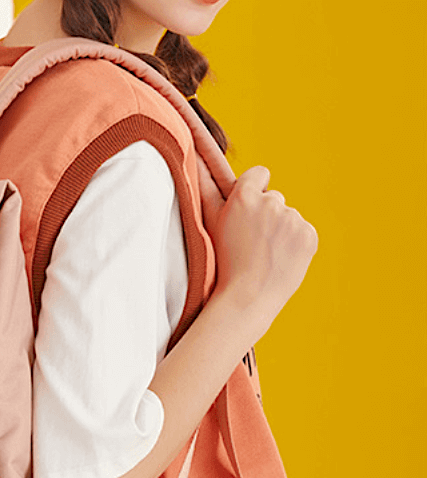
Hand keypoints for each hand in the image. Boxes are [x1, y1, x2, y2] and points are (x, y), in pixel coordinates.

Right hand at [203, 165, 318, 339]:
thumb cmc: (222, 263)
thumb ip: (203, 187)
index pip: (258, 173)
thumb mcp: (209, 223)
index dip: (253, 192)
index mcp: (244, 196)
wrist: (245, 298)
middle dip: (265, 216)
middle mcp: (271, 202)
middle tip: (251, 244)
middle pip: (273, 198)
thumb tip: (190, 157)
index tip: (247, 212)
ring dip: (279, 231)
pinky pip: (302, 232)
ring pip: (288, 216)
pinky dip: (294, 244)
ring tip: (264, 256)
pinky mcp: (308, 235)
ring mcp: (293, 219)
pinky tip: (279, 260)